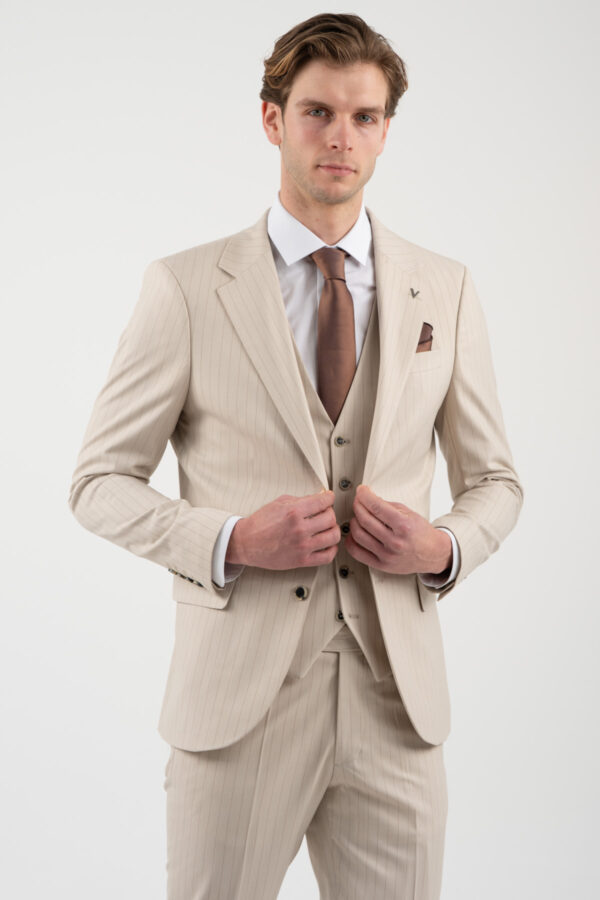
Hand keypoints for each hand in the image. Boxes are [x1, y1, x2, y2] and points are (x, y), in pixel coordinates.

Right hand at [226, 490, 340, 569]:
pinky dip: (332, 549)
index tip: (328, 498)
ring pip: (333, 536)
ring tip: (328, 528)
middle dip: (329, 513)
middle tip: (325, 513)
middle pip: (331, 518)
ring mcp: (302, 546)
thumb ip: (300, 500)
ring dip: (333, 530)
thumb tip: (318, 497)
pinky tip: (328, 544)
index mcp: (294, 512)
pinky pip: (327, 556)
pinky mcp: (302, 560)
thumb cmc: (259, 524)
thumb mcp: (279, 503)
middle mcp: (300, 529)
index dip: (329, 497)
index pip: (323, 501)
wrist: (246, 543)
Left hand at [344, 485, 451, 575]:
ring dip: (354, 521)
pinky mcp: (381, 565)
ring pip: (358, 534)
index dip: (364, 495)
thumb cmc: (421, 533)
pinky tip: (354, 534)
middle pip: (364, 519)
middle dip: (358, 506)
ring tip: (358, 517)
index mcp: (404, 526)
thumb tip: (368, 499)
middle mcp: (395, 542)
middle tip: (358, 502)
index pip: (376, 506)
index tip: (362, 490)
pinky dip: (351, 540)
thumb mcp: (409, 513)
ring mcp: (387, 555)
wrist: (433, 554)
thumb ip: (388, 506)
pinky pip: (357, 552)